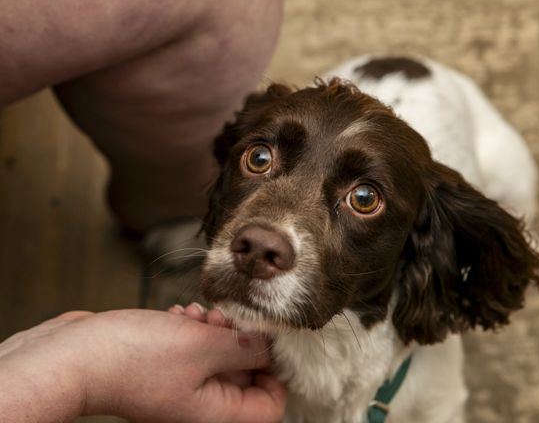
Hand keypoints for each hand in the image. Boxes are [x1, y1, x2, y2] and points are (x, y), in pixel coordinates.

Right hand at [0, 306, 286, 422]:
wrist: (73, 357)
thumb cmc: (133, 358)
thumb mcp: (201, 347)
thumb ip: (245, 348)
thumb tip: (273, 347)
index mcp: (216, 412)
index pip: (270, 403)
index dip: (276, 370)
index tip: (267, 337)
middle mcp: (201, 405)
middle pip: (245, 374)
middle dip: (240, 340)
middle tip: (224, 319)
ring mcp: (181, 387)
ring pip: (218, 356)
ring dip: (214, 330)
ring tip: (197, 316)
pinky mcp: (164, 368)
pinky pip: (193, 349)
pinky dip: (192, 330)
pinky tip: (179, 315)